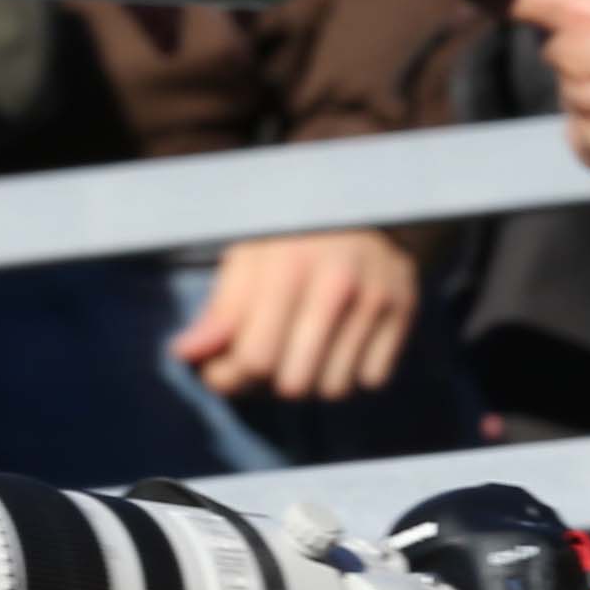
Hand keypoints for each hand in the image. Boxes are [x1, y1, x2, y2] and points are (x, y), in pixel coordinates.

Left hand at [172, 228, 421, 401]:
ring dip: (311, 381)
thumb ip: (219, 311)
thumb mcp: (245, 260)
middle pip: (295, 384)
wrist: (361, 200)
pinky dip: (352, 373)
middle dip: (269, 384)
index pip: (256, 360)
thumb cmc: (290, 237)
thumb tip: (184, 353)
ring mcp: (377, 297)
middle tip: (264, 361)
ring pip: (335, 389)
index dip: (230, 377)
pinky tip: (339, 344)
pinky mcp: (406, 308)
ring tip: (301, 351)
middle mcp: (337, 282)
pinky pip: (372, 380)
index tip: (222, 369)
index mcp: (287, 266)